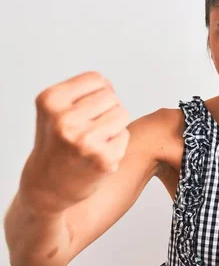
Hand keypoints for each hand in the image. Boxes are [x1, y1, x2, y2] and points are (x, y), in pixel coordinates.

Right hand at [20, 71, 130, 212]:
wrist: (47, 186)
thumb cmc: (57, 143)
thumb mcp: (56, 109)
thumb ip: (82, 91)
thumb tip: (110, 86)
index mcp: (51, 100)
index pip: (97, 79)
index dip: (96, 93)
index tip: (83, 111)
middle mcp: (65, 119)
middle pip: (112, 96)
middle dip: (105, 110)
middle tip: (87, 130)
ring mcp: (84, 140)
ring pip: (122, 113)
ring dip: (113, 126)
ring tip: (93, 140)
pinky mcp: (103, 158)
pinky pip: (124, 135)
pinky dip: (116, 144)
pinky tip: (97, 155)